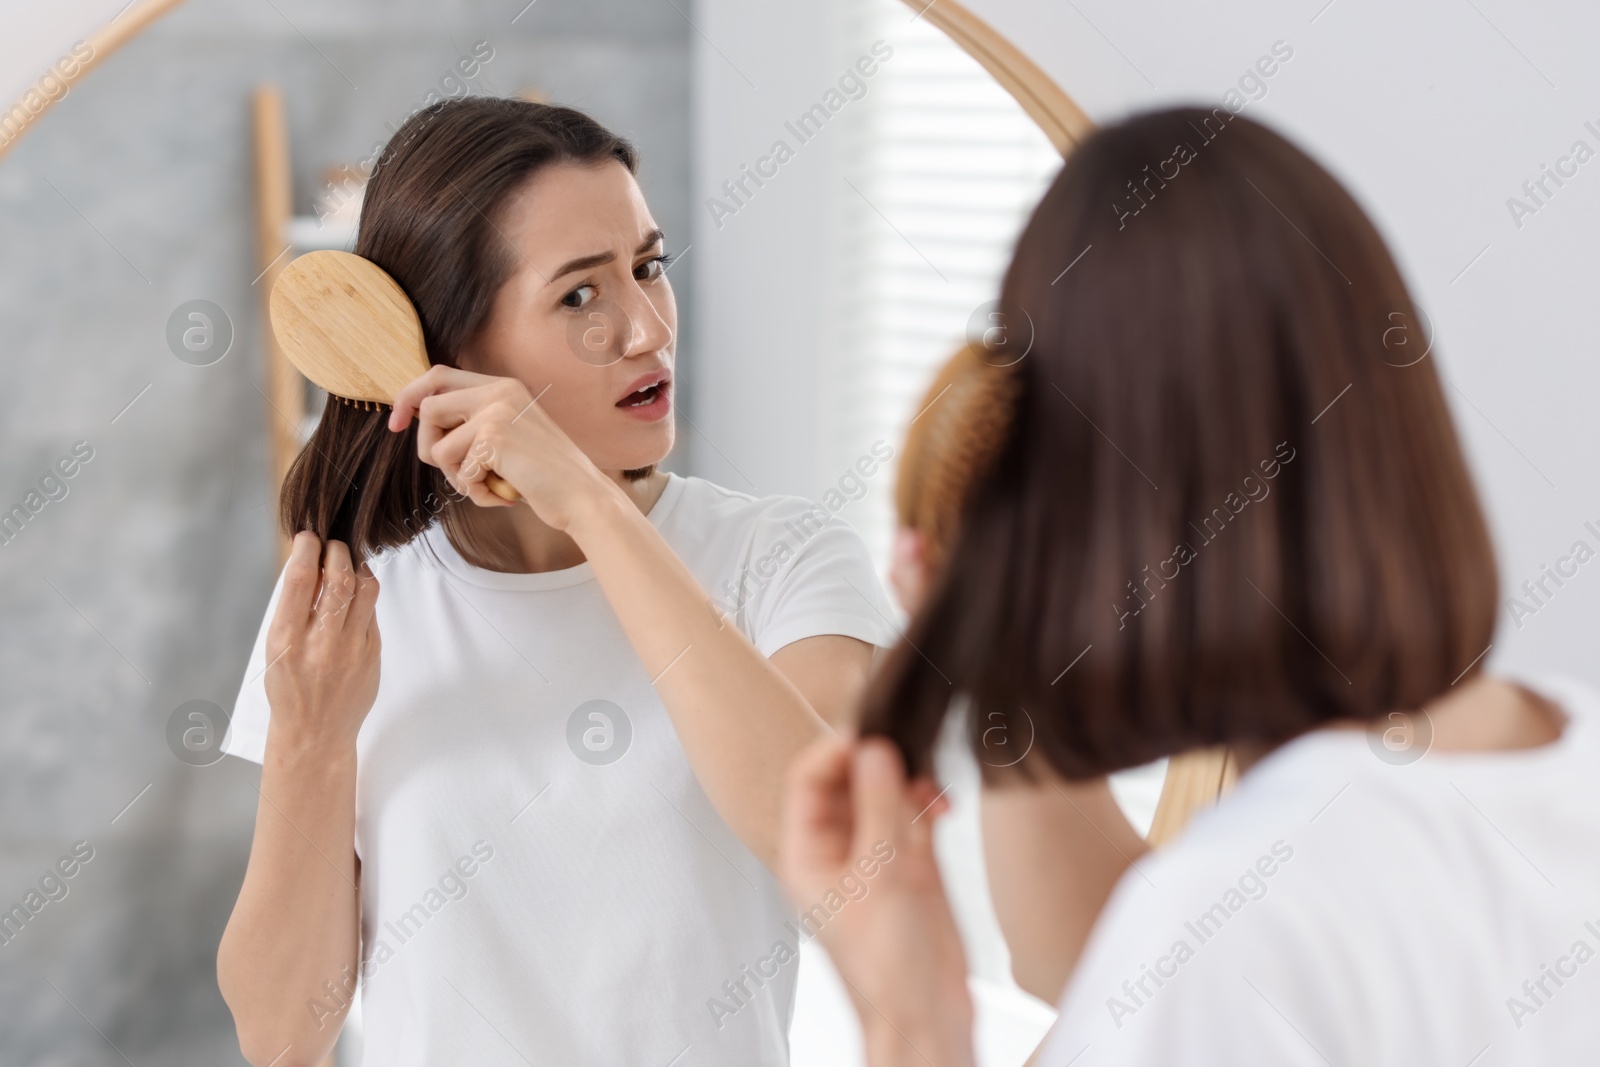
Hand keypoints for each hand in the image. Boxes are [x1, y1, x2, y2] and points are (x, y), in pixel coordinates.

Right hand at [263, 533, 380, 749]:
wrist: (315, 732)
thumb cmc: (289, 688)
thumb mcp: (276, 647)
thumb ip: (294, 608)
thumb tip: (311, 563)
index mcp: (287, 639)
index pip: (301, 579)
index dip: (308, 548)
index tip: (309, 536)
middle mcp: (321, 643)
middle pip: (340, 577)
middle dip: (338, 551)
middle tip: (333, 544)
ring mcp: (352, 649)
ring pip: (366, 589)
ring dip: (357, 568)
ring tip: (347, 565)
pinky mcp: (373, 654)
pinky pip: (372, 613)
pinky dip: (363, 597)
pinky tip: (353, 597)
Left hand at [388, 365, 613, 531]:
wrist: (582, 496)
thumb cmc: (545, 476)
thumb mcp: (509, 439)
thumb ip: (474, 424)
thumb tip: (422, 423)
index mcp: (504, 386)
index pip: (439, 375)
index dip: (410, 396)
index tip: (397, 423)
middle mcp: (500, 390)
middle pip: (428, 405)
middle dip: (427, 444)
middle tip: (447, 469)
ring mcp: (497, 411)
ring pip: (437, 443)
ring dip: (454, 476)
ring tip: (486, 485)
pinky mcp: (494, 438)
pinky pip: (457, 470)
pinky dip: (475, 492)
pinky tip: (503, 493)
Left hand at [780, 736, 975, 1066]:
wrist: (926, 1015)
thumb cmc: (886, 966)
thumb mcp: (879, 877)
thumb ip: (879, 808)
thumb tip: (874, 747)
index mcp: (807, 854)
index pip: (808, 780)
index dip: (836, 748)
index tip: (871, 729)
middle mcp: (837, 850)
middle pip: (848, 779)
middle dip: (878, 760)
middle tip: (908, 744)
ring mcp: (876, 856)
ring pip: (885, 792)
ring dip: (909, 780)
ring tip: (931, 784)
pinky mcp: (912, 865)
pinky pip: (915, 815)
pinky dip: (929, 803)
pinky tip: (944, 807)